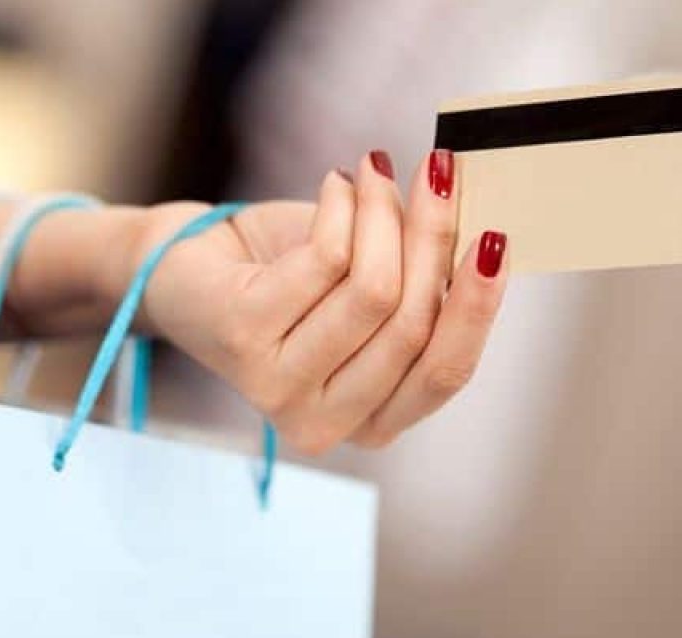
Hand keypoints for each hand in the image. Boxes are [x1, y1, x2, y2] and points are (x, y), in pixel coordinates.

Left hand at [131, 149, 508, 453]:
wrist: (184, 268)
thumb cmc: (286, 277)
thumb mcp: (366, 285)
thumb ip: (421, 281)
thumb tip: (487, 231)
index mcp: (371, 422)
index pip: (445, 373)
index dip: (477, 306)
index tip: (497, 237)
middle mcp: (325, 422)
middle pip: (412, 325)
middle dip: (435, 237)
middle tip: (440, 171)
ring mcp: (278, 389)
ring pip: (373, 290)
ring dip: (384, 213)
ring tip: (374, 171)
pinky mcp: (243, 341)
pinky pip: (325, 260)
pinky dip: (339, 207)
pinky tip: (335, 183)